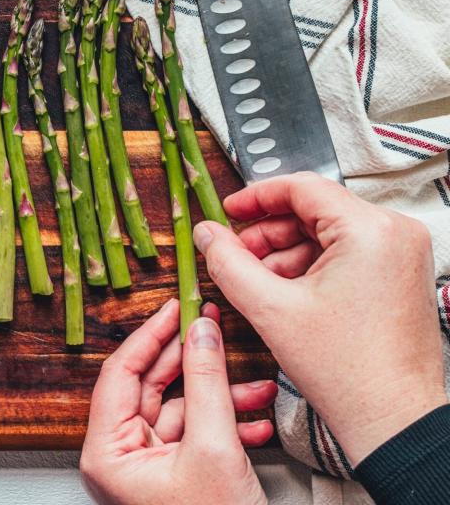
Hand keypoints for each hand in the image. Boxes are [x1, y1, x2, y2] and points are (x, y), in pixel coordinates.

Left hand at [80, 298, 275, 504]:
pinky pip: (197, 434)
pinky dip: (228, 423)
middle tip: (211, 323)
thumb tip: (201, 330)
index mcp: (108, 453)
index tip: (175, 306)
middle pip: (151, 387)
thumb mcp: (214, 448)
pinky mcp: (176, 476)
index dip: (150, 334)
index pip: (120, 373)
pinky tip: (256, 417)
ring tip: (256, 383)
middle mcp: (120, 459)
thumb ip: (206, 381)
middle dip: (191, 359)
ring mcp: (148, 468)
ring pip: (181, 409)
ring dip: (222, 395)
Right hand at [194, 172, 447, 464]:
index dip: (256, 197)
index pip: (302, 188)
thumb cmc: (350, 373)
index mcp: (371, 230)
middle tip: (234, 253)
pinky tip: (283, 292)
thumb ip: (228, 262)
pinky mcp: (399, 275)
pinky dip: (310, 266)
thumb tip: (206, 233)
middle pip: (314, 210)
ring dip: (286, 251)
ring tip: (255, 280)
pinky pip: (346, 253)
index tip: (228, 212)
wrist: (393, 421)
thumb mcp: (270, 310)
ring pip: (327, 232)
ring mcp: (401, 255)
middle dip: (268, 232)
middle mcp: (395, 233)